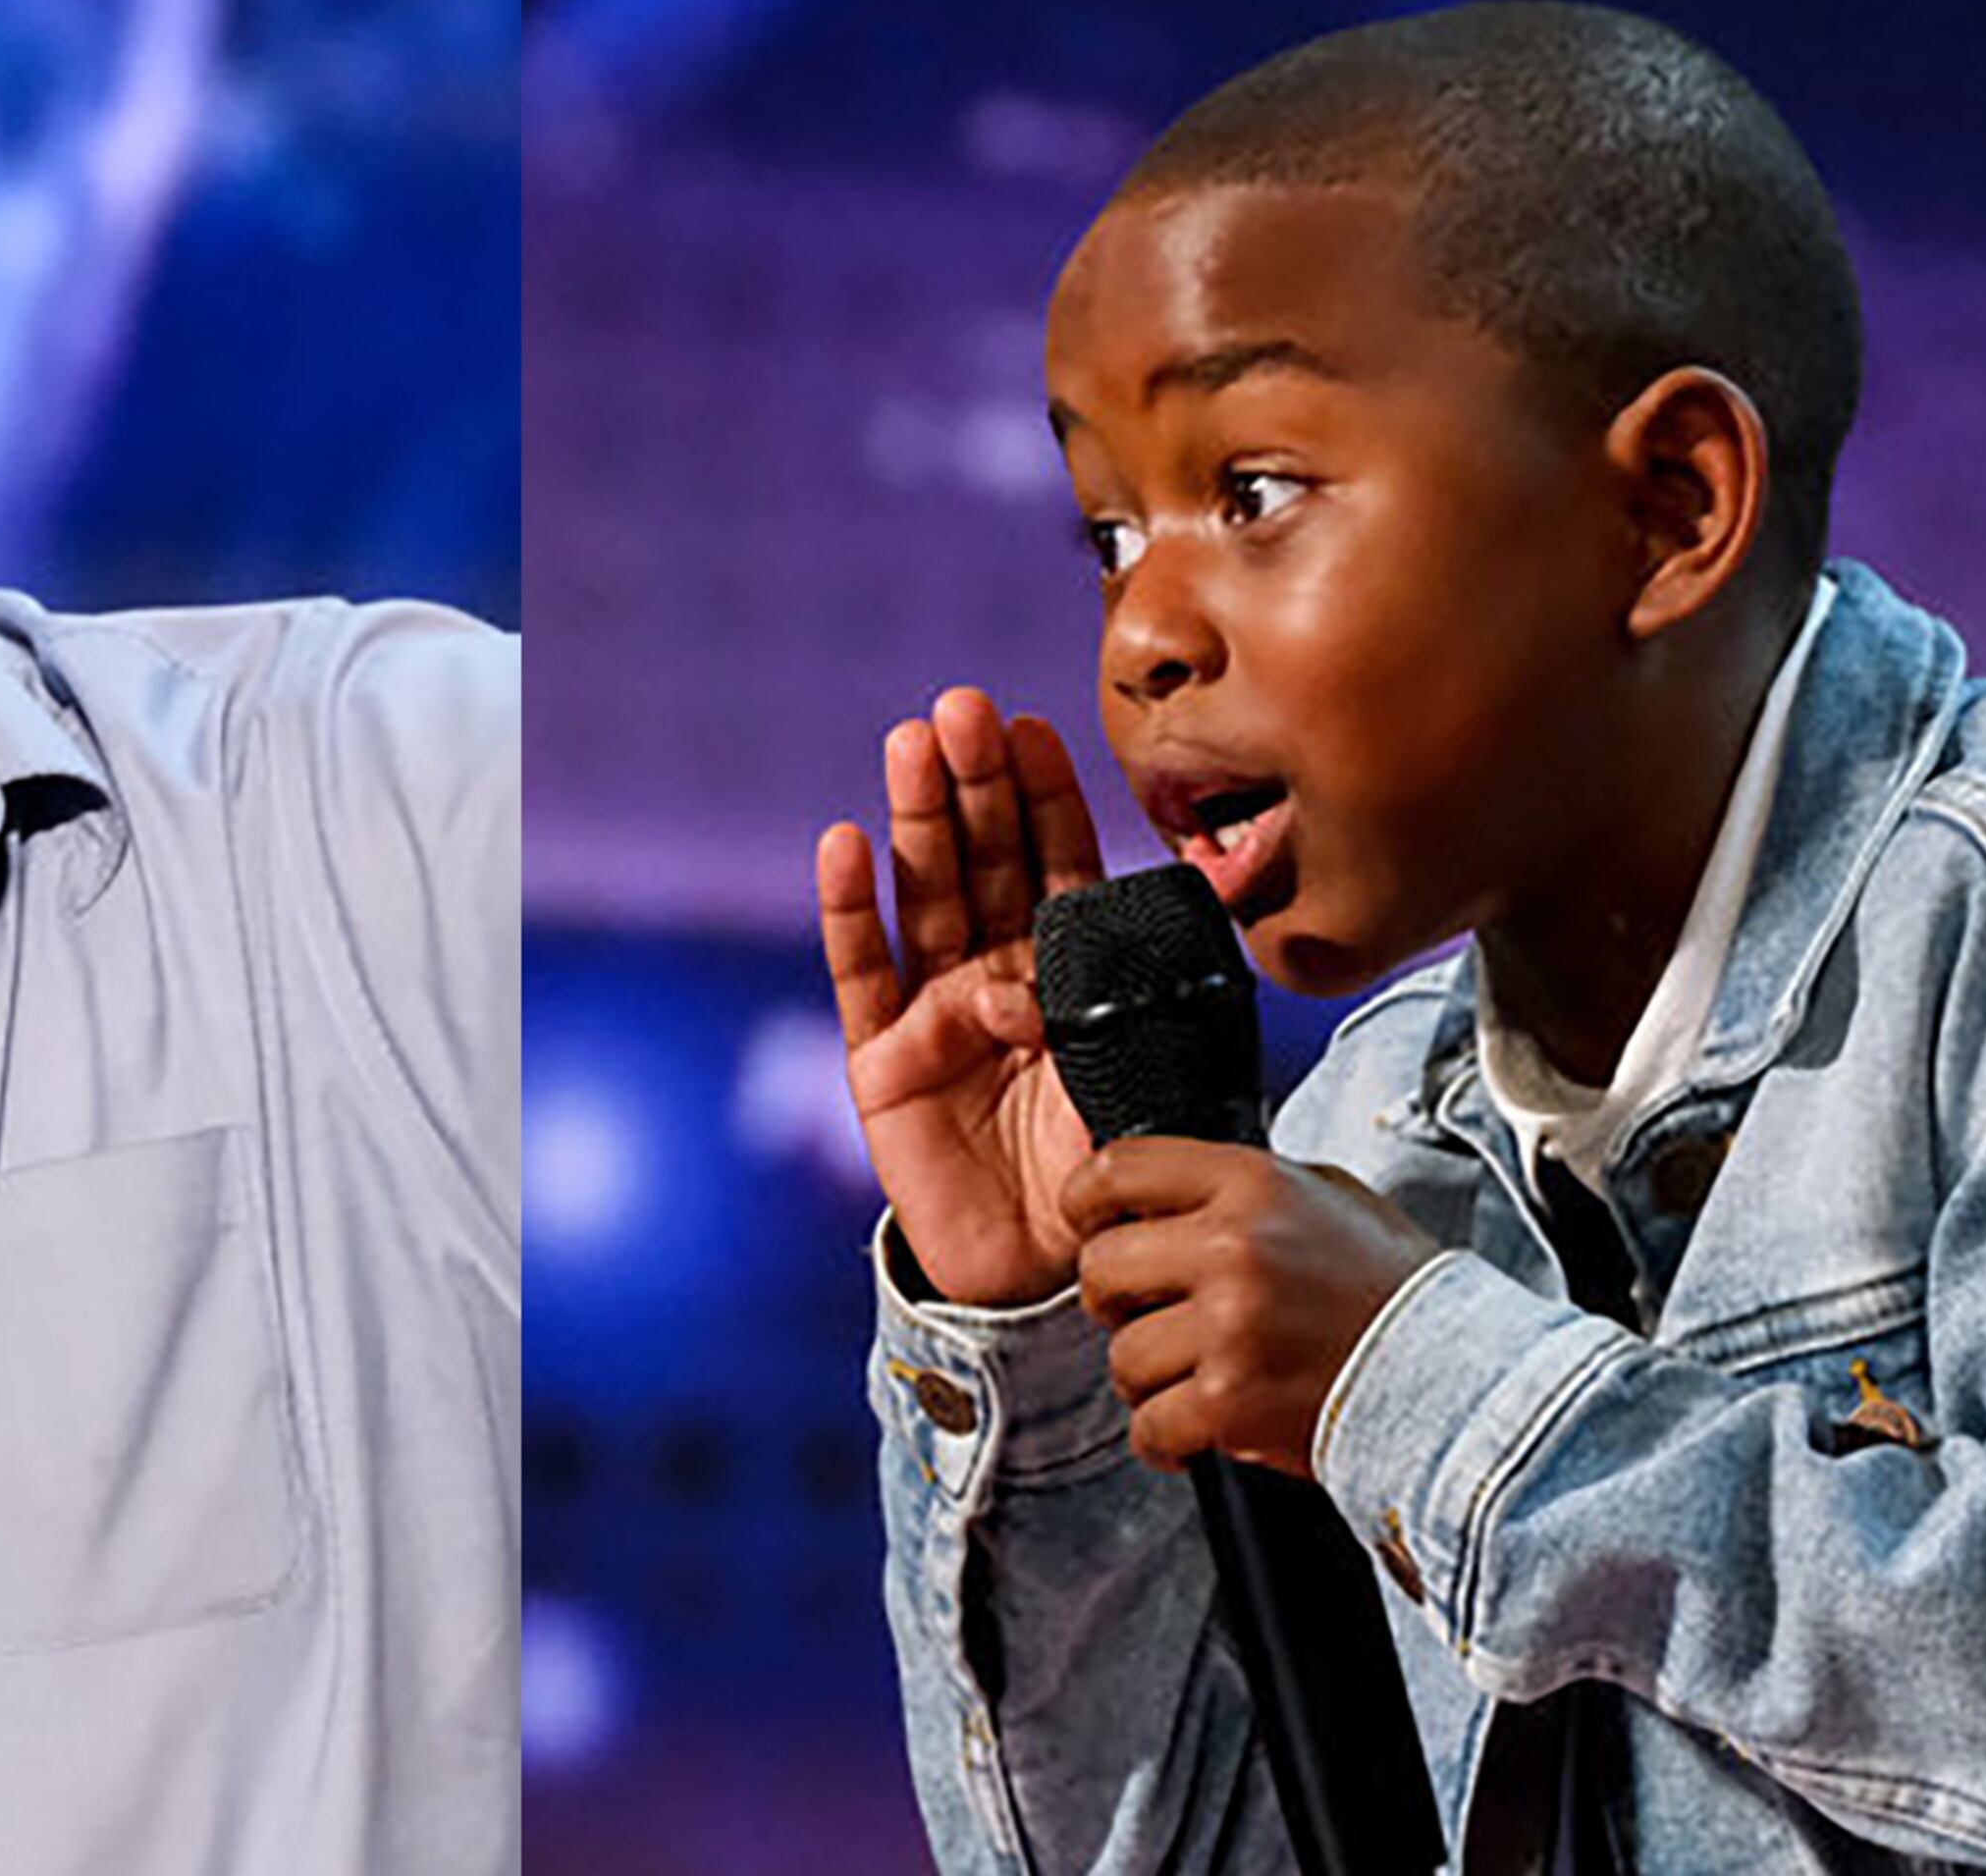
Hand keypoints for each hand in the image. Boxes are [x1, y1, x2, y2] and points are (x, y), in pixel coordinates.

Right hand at [817, 689, 1106, 1306]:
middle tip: (963, 710)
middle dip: (974, 783)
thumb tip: (1087, 950)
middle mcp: (996, 973)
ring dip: (917, 818)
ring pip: (923, 895)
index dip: (1042, 798)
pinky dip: (849, 908)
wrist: (1048, 1275)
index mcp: (1068, 971)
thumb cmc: (1105, 1171)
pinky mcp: (881, 1060)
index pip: (1054, 864)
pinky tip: (844, 843)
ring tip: (910, 746)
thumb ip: (1119, 1008)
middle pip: (982, 860)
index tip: (1033, 729)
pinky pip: (861, 973)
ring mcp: (934, 1010)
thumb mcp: (1141, 1076)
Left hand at [1062, 1136, 1439, 1478]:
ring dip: (1146, 1377)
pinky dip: (1165, 1438)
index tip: (1090, 1224)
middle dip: (1113, 1300)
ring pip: (1121, 1355)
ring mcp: (1230, 1328)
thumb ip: (1244, 1187)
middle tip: (1146, 1316)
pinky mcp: (1231, 1403)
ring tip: (1193, 1377)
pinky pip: (1149, 1425)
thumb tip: (1165, 1188)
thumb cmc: (1390, 1289)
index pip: (1118, 1168)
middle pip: (1100, 1267)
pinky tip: (1198, 1428)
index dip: (1086, 1201)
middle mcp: (1234, 1249)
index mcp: (1252, 1185)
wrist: (1457, 1377)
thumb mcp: (1327, 1197)